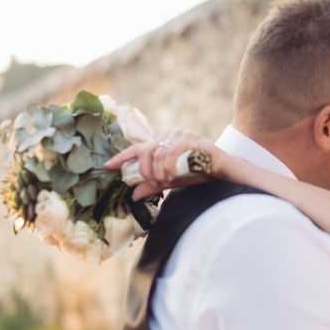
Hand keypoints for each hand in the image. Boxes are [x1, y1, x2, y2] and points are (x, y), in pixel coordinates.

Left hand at [104, 128, 225, 199]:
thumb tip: (133, 195)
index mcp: (164, 141)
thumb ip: (153, 185)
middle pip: (145, 151)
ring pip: (157, 154)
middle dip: (145, 170)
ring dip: (158, 171)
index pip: (138, 147)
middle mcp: (170, 134)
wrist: (222, 169)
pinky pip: (170, 154)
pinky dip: (168, 167)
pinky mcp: (189, 138)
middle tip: (154, 182)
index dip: (122, 157)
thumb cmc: (198, 173)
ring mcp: (180, 134)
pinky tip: (172, 176)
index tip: (107, 166)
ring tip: (167, 180)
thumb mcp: (172, 180)